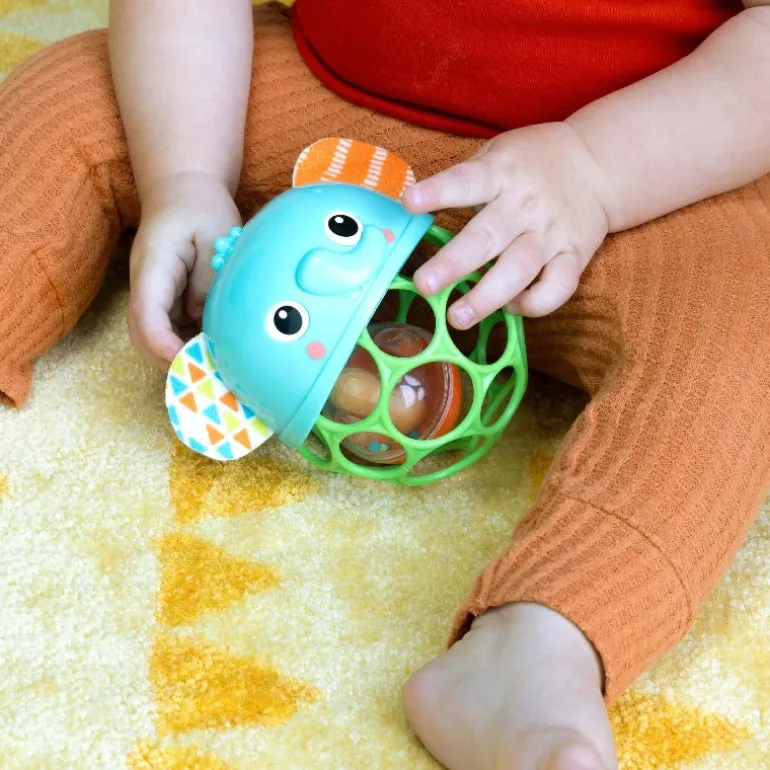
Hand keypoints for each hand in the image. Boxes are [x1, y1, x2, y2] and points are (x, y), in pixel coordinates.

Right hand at [128, 171, 240, 367]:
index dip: (164, 344)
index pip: (147, 314)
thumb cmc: (201, 209)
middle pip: (143, 336)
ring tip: (215, 366)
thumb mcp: (216, 237)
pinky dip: (186, 345)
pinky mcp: (164, 301)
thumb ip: (210, 280)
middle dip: (170, 361)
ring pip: (154, 339)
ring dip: (178, 356)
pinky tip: (214, 349)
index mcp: (153, 266)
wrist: (183, 191)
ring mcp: (152, 296)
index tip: (189, 361)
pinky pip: (169, 331)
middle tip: (209, 374)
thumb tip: (206, 320)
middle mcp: (145, 286)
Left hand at [403, 123, 617, 326]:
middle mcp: (525, 206)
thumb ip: (465, 182)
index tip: (409, 202)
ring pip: (518, 270)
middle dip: (453, 264)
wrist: (597, 165)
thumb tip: (415, 214)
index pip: (467, 181)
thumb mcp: (497, 155)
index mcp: (502, 173)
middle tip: (425, 285)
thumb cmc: (531, 164)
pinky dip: (535, 304)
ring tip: (458, 317)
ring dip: (487, 297)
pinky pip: (557, 288)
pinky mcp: (574, 256)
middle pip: (487, 237)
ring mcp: (551, 233)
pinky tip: (512, 308)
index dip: (438, 192)